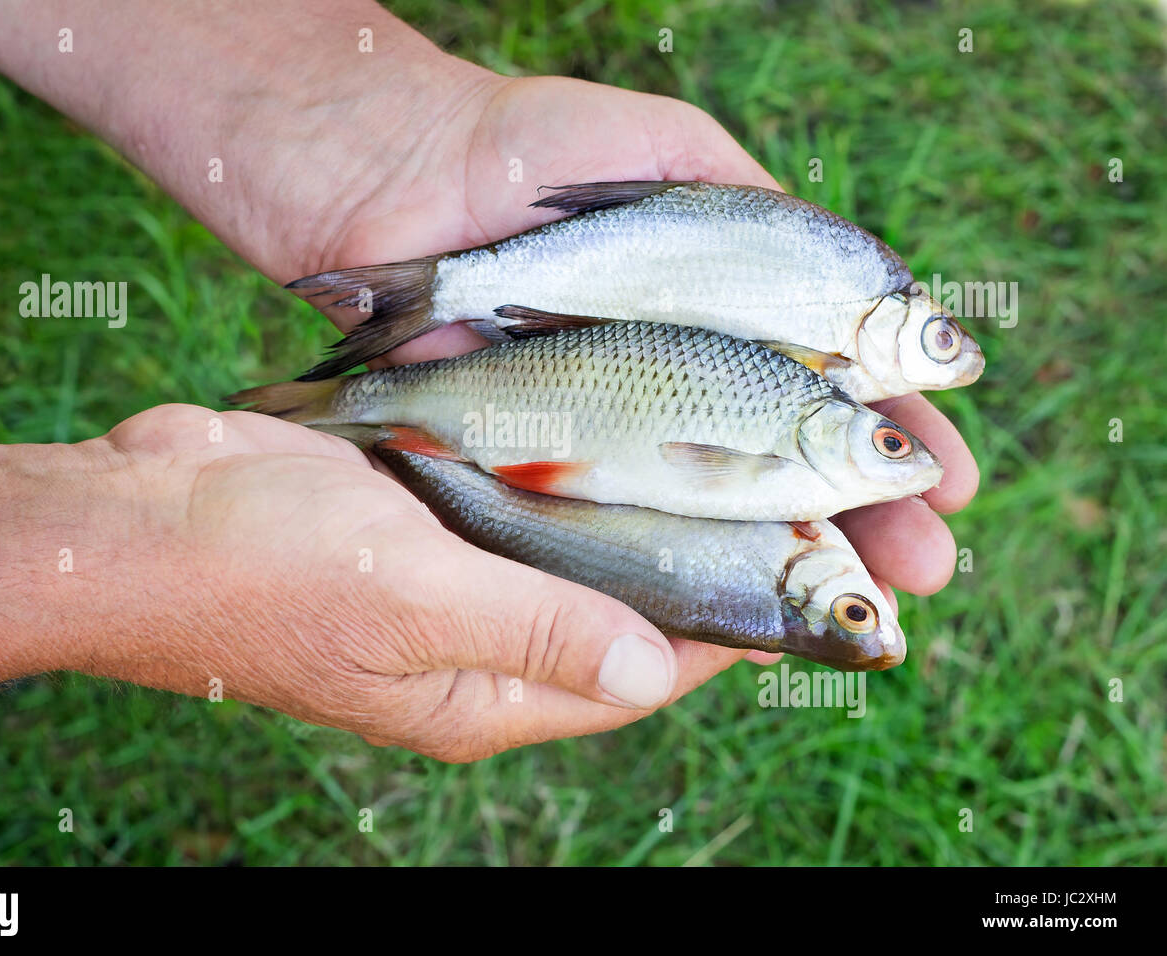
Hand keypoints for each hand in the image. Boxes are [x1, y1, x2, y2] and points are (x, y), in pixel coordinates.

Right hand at [94, 404, 745, 760]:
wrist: (136, 519)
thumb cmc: (261, 574)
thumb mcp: (412, 602)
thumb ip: (537, 630)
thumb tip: (653, 673)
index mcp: (480, 695)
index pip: (633, 674)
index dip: (714, 629)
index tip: (784, 569)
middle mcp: (471, 649)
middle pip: (604, 613)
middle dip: (674, 561)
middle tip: (754, 492)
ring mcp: (441, 584)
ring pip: (558, 552)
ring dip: (612, 509)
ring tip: (693, 446)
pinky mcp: (411, 526)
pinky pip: (502, 503)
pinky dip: (546, 471)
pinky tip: (591, 419)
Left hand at [294, 74, 980, 605]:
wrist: (397, 184)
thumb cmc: (532, 149)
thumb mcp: (672, 154)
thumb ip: (765, 208)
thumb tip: (874, 283)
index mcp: (723, 308)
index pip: (837, 383)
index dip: (899, 432)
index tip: (951, 481)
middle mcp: (678, 377)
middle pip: (794, 461)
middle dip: (873, 517)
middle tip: (933, 570)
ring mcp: (615, 424)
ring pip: (724, 503)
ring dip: (807, 554)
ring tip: (880, 600)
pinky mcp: (549, 460)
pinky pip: (630, 519)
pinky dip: (691, 558)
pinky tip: (756, 597)